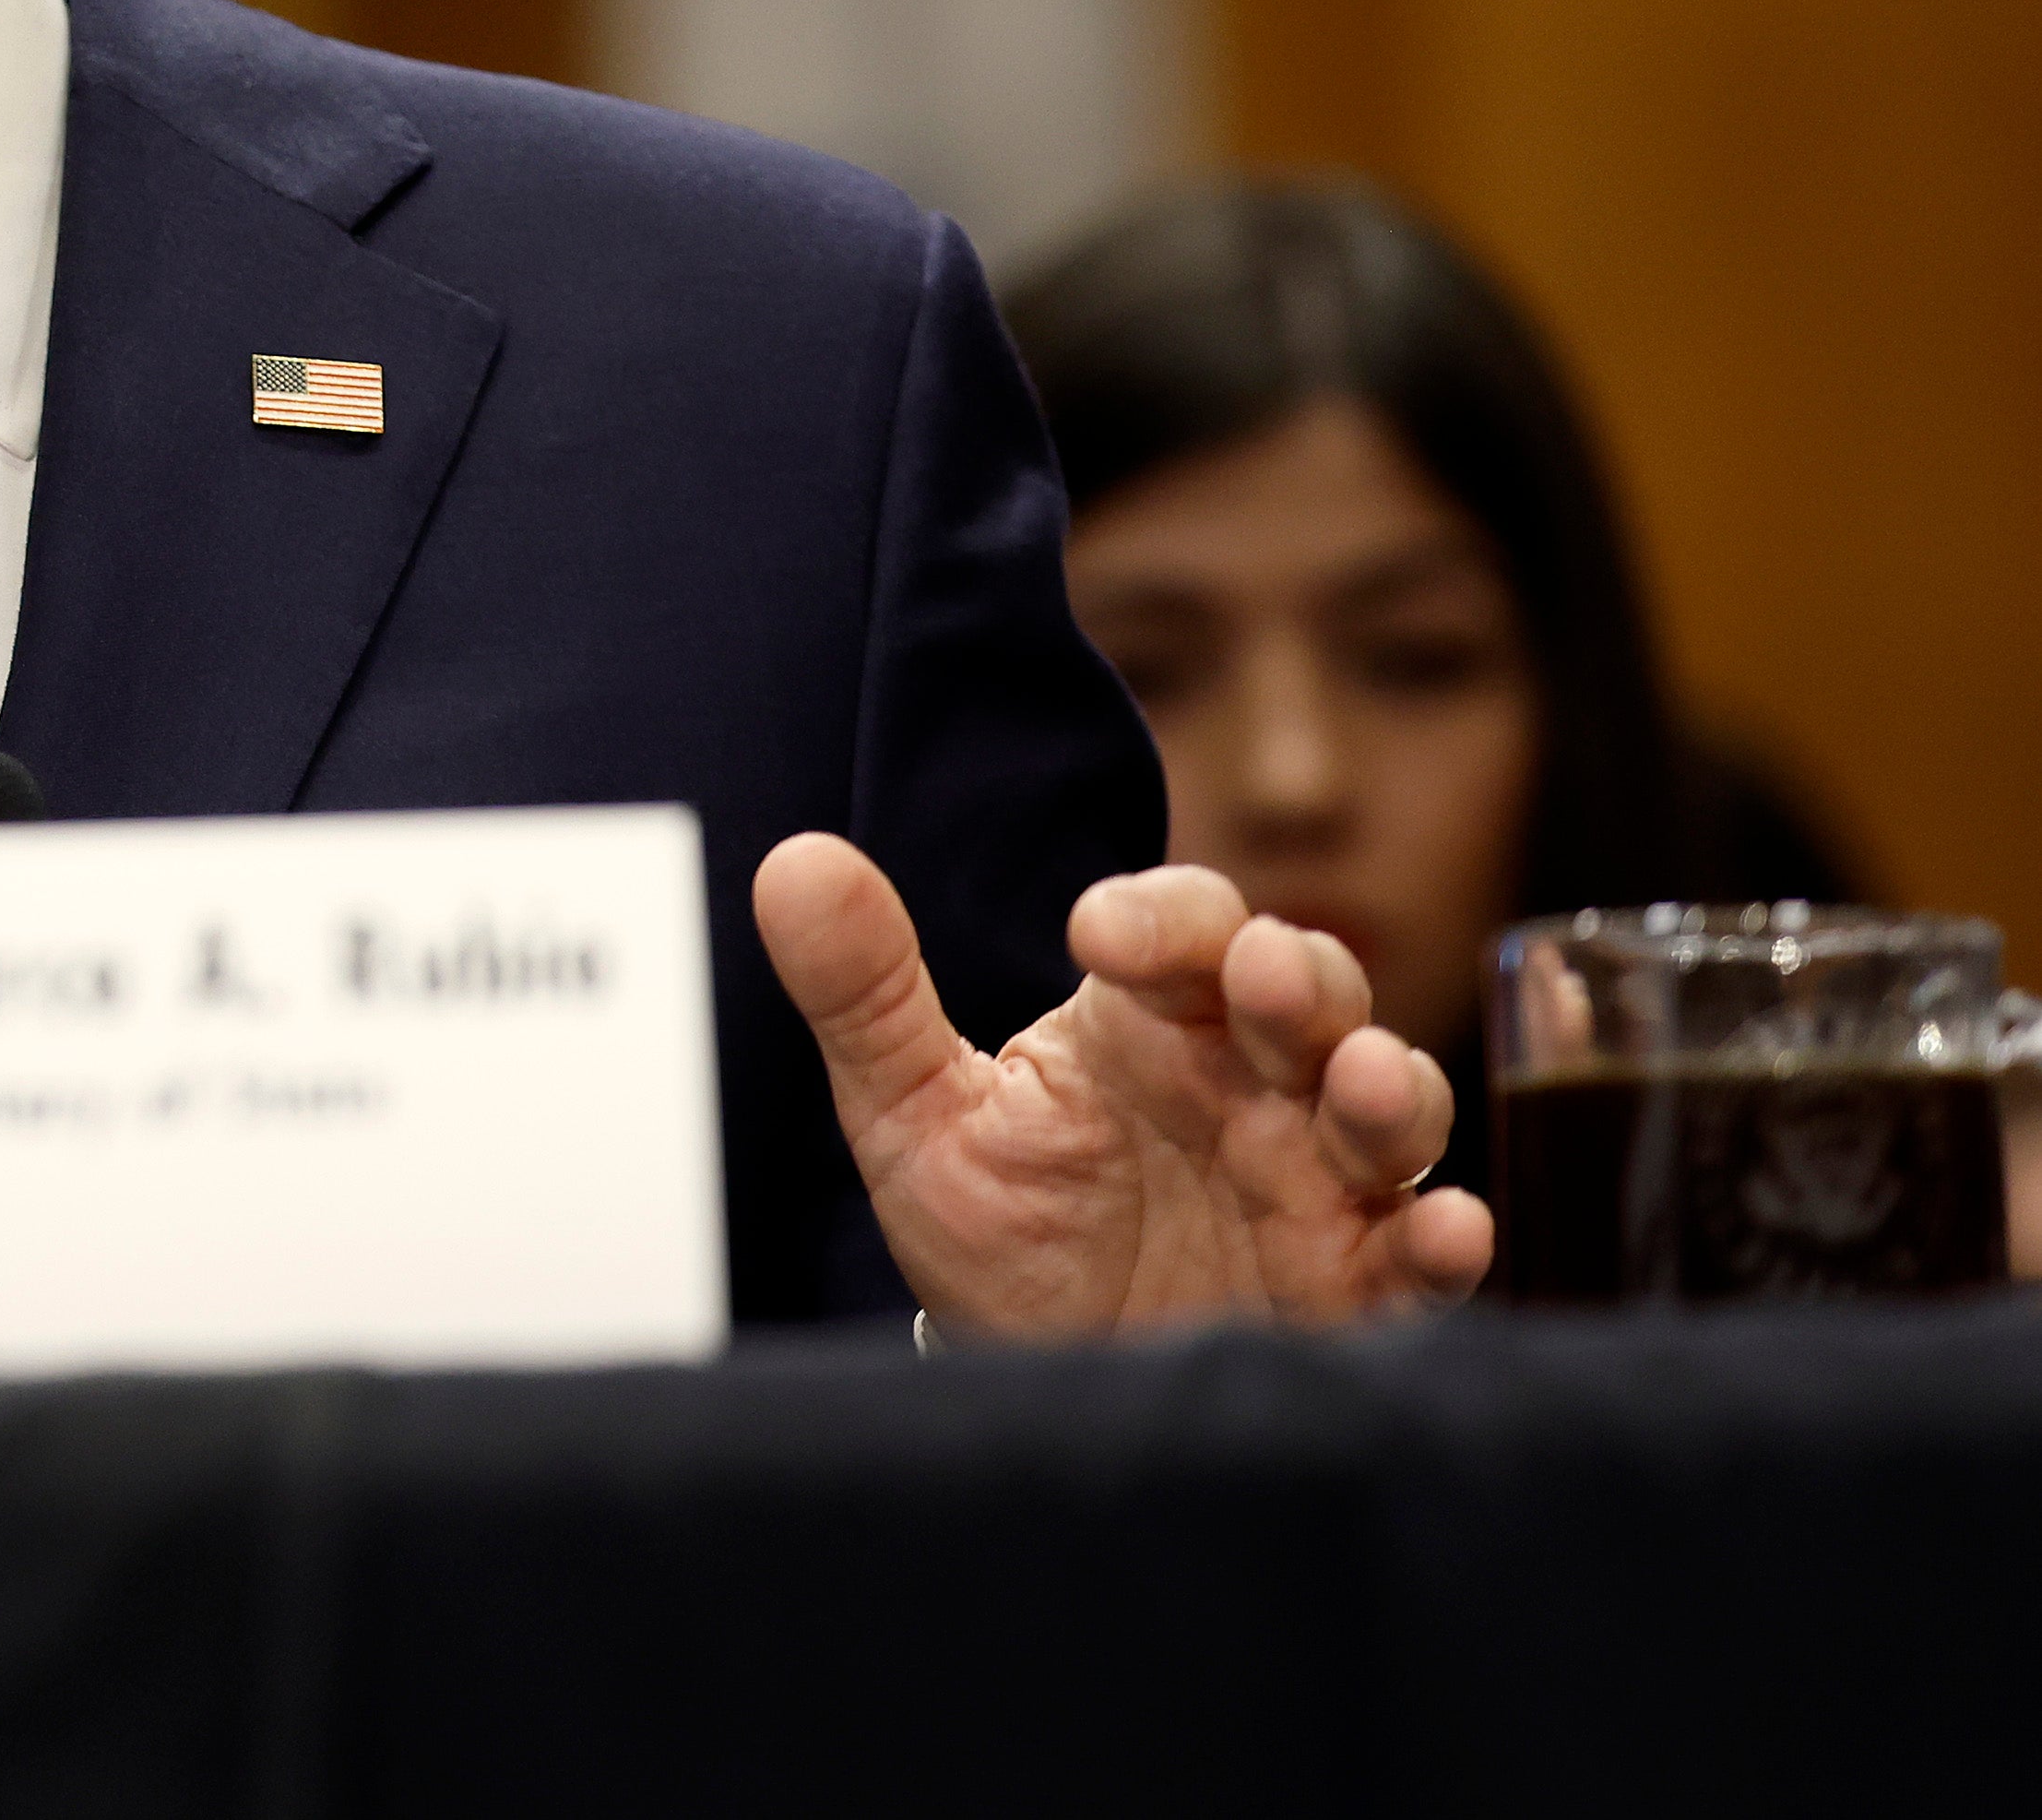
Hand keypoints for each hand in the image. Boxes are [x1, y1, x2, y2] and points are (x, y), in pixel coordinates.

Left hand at [757, 833, 1494, 1337]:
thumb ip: (864, 994)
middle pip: (1310, 994)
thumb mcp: (914, 1114)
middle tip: (1264, 979)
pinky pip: (1419, 1256)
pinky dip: (1445, 1242)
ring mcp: (1312, 1182)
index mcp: (1153, 1021)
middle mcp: (1251, 1084)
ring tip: (1366, 1086)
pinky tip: (1447, 1232)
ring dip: (1390, 1090)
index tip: (1099, 931)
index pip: (1185, 927)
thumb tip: (793, 863)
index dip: (1161, 916)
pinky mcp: (1352, 1287)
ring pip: (1388, 1110)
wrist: (1030, 1378)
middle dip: (1299, 979)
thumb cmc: (995, 1230)